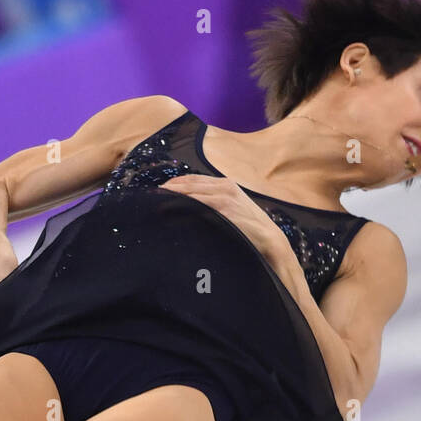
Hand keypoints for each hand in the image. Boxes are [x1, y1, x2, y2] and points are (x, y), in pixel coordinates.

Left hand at [158, 175, 284, 260]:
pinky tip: (171, 210)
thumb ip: (215, 207)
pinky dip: (183, 205)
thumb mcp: (233, 213)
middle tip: (150, 197)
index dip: (174, 183)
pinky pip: (198, 204)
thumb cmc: (250, 231)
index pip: (193, 179)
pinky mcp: (225, 209)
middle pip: (189, 183)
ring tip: (155, 203)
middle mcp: (225, 187)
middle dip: (169, 189)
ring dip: (172, 196)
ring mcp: (225, 197)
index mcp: (227, 185)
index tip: (158, 191)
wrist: (270, 241)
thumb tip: (193, 210)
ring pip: (191, 192)